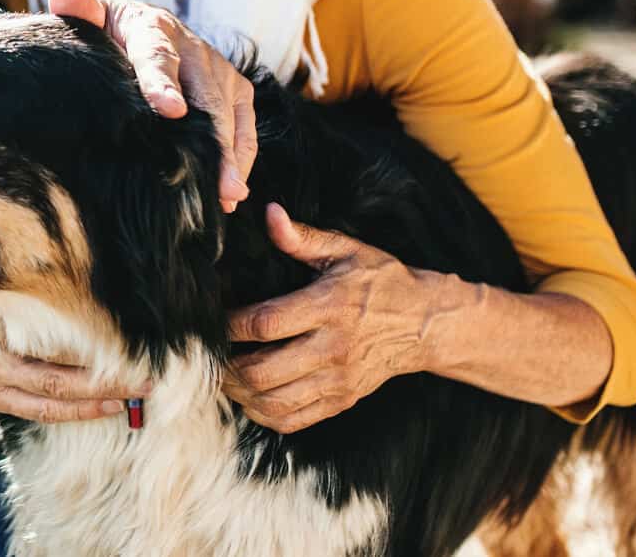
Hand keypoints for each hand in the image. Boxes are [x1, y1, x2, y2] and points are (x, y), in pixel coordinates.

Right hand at [0, 315, 148, 423]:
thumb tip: (10, 237)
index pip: (44, 365)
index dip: (90, 371)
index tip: (133, 362)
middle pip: (54, 391)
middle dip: (104, 392)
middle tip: (152, 387)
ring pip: (41, 405)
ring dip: (87, 405)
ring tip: (132, 403)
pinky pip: (20, 406)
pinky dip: (56, 407)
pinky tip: (86, 403)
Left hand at [47, 0, 255, 212]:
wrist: (140, 23)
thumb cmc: (108, 32)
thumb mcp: (91, 18)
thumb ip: (79, 10)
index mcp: (150, 27)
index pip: (157, 57)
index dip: (163, 84)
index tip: (170, 111)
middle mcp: (193, 46)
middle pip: (206, 97)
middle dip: (212, 139)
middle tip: (215, 181)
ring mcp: (218, 69)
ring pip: (229, 116)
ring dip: (231, 157)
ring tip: (229, 195)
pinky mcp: (234, 89)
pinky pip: (244, 126)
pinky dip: (240, 158)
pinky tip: (232, 193)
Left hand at [223, 203, 468, 432]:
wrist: (427, 323)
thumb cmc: (382, 282)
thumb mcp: (348, 250)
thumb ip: (304, 237)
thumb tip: (270, 215)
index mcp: (330, 307)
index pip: (265, 324)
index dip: (229, 327)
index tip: (212, 321)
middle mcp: (333, 348)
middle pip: (262, 371)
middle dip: (225, 367)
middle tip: (208, 356)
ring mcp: (338, 380)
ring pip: (272, 402)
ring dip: (238, 394)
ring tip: (223, 376)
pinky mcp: (341, 401)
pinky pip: (292, 420)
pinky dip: (262, 414)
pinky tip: (249, 398)